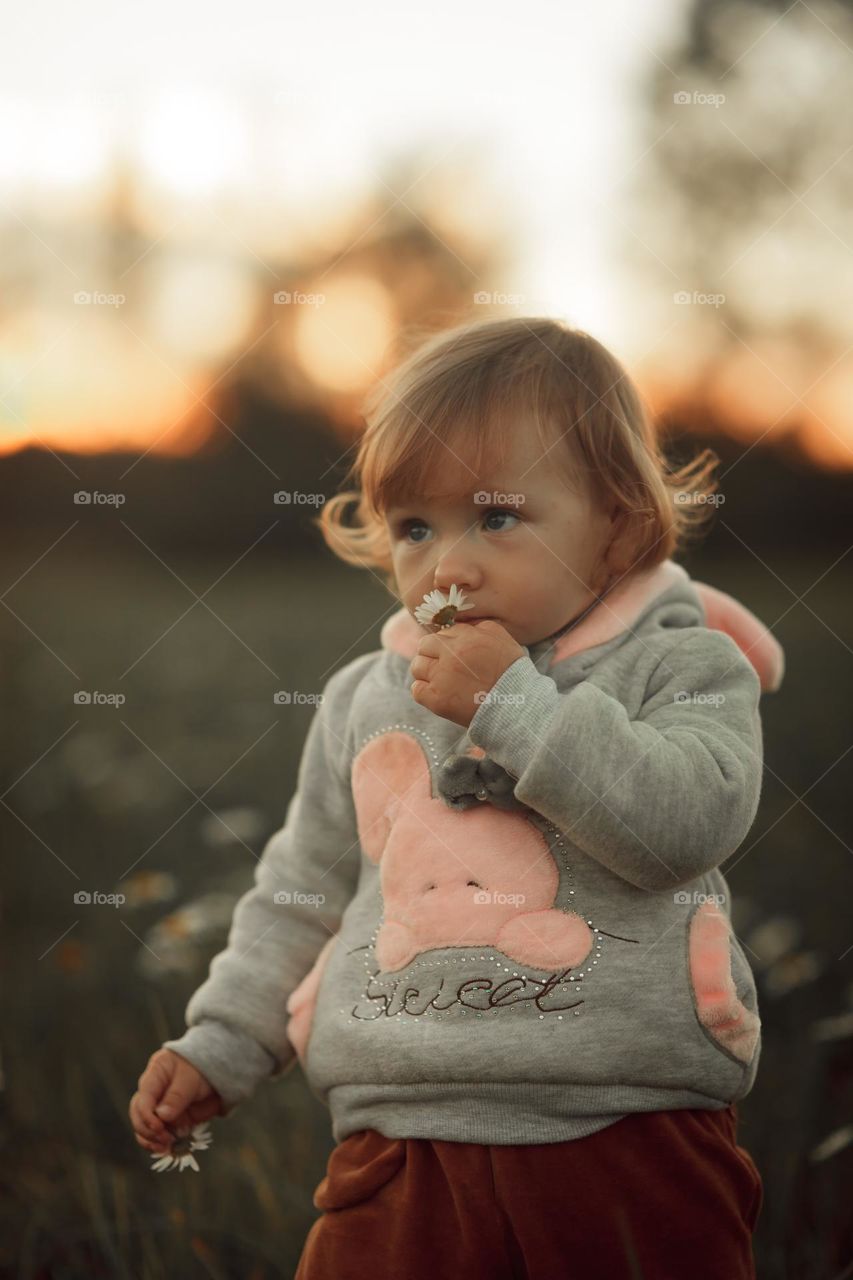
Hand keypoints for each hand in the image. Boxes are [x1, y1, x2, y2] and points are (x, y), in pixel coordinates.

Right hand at [129, 1048, 226, 1153]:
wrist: (218, 1072)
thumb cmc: (202, 1066)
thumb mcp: (191, 1077)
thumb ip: (177, 1095)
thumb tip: (161, 1116)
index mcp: (155, 1075)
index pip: (142, 1098)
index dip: (146, 1115)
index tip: (158, 1127)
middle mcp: (153, 1093)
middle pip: (138, 1114)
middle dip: (147, 1129)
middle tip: (164, 1138)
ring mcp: (159, 1108)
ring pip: (143, 1127)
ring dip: (151, 1140)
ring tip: (166, 1146)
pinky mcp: (169, 1121)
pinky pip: (157, 1135)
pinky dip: (159, 1144)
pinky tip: (167, 1150)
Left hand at [410, 619, 524, 727]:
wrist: (516, 706)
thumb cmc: (511, 673)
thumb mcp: (502, 639)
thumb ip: (480, 627)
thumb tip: (460, 626)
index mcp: (467, 638)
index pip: (443, 633)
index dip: (446, 643)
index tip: (452, 654)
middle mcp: (451, 654)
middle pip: (424, 646)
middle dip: (431, 654)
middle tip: (442, 666)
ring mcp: (441, 677)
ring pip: (417, 666)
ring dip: (425, 671)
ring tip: (439, 680)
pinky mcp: (436, 699)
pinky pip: (416, 690)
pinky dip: (423, 691)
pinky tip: (436, 694)